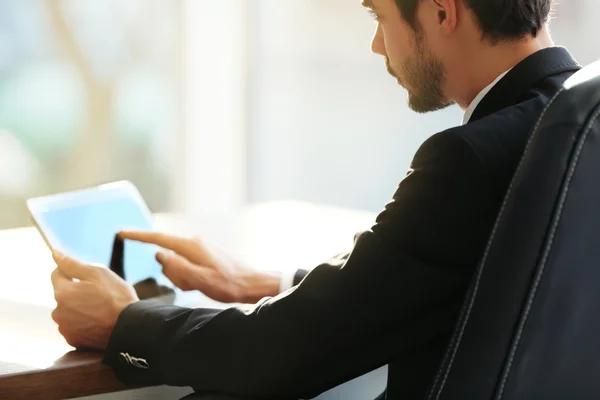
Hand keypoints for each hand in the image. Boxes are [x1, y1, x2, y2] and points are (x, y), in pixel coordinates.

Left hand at [50, 252, 138, 349]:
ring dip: (79, 308)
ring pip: (68, 311)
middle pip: (62, 294)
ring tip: (100, 310)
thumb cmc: (116, 297)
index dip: (73, 272)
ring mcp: (65, 328)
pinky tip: (98, 321)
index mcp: (62, 292)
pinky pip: (73, 326)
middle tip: (99, 294)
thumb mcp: (98, 273)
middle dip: (76, 291)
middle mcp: (58, 312)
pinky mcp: (73, 340)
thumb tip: (54, 253)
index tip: (89, 277)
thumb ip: (72, 264)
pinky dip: (82, 323)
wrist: (130, 327)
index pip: (56, 274)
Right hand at [119, 230, 279, 303]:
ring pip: (176, 264)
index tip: (121, 232)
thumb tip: (159, 255)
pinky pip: (186, 267)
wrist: (253, 284)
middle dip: (171, 273)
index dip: (138, 236)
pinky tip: (202, 285)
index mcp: (191, 246)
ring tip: (198, 287)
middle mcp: (194, 243)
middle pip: (167, 256)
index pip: (158, 238)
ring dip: (181, 278)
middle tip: (189, 285)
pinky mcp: (205, 256)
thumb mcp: (200, 280)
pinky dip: (188, 278)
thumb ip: (177, 268)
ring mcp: (200, 249)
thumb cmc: (228, 284)